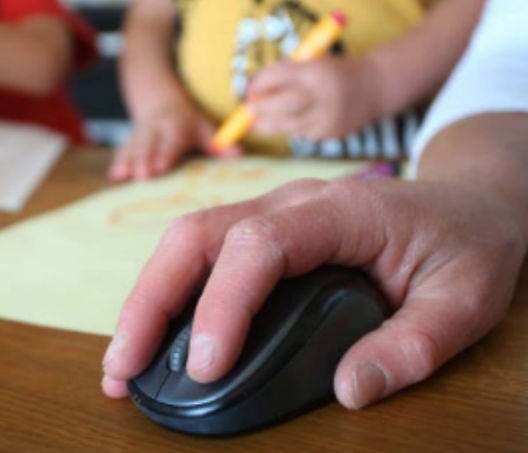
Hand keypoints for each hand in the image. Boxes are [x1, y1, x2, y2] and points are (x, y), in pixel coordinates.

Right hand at [101, 177, 524, 408]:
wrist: (465, 201)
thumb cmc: (466, 243)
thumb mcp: (468, 298)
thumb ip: (416, 343)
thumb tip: (349, 389)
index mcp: (341, 210)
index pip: (259, 247)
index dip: (221, 305)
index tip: (205, 368)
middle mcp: (291, 201)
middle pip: (197, 234)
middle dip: (151, 300)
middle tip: (124, 367)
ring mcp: (270, 211)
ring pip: (185, 240)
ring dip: (145, 298)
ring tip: (122, 361)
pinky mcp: (260, 231)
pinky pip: (200, 254)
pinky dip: (166, 293)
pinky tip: (153, 335)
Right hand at [108, 103, 241, 181]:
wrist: (158, 100)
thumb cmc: (187, 122)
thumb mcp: (204, 127)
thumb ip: (219, 144)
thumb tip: (239, 155)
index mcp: (176, 127)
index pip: (171, 142)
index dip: (165, 154)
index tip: (161, 168)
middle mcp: (156, 130)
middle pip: (148, 146)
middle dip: (143, 160)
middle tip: (141, 176)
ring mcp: (140, 135)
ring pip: (132, 148)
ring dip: (127, 162)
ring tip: (121, 176)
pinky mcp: (129, 142)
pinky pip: (122, 152)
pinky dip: (117, 163)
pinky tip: (113, 177)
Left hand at [247, 57, 380, 140]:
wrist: (374, 88)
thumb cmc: (332, 72)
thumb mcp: (311, 63)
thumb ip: (283, 75)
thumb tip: (252, 92)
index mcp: (317, 71)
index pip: (279, 76)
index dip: (260, 84)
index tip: (250, 90)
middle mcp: (324, 95)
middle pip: (283, 105)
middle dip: (261, 109)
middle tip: (249, 110)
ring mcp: (328, 117)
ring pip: (288, 125)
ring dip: (270, 123)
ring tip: (261, 119)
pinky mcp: (330, 133)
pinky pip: (300, 133)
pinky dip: (291, 127)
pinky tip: (296, 119)